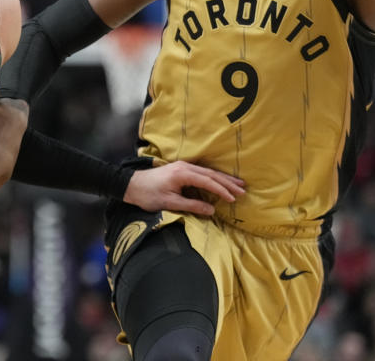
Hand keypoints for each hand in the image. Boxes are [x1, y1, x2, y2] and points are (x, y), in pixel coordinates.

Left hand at [123, 161, 244, 215]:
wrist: (132, 185)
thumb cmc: (148, 195)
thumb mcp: (170, 203)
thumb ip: (192, 205)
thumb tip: (212, 209)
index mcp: (183, 173)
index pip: (208, 181)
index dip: (222, 190)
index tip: (234, 198)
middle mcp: (185, 166)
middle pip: (211, 174)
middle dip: (228, 182)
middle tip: (243, 189)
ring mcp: (183, 166)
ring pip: (208, 172)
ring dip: (223, 179)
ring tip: (238, 184)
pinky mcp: (181, 169)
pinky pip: (202, 172)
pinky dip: (214, 177)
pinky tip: (221, 181)